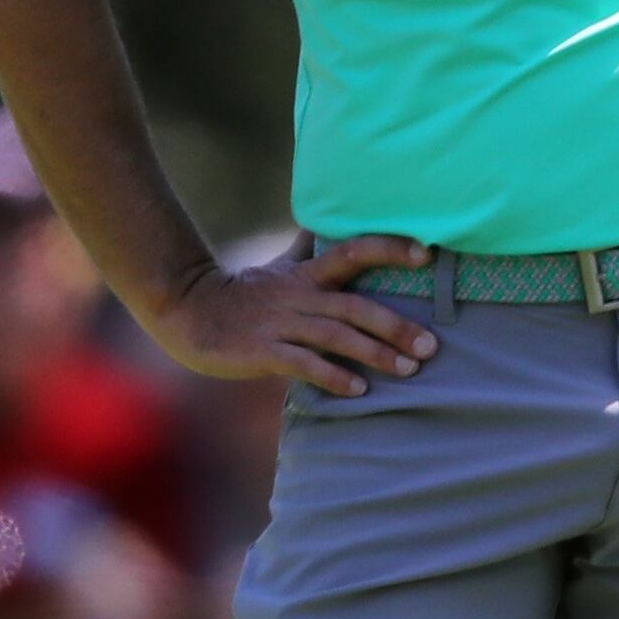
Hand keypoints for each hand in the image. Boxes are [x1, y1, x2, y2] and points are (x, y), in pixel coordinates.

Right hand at [148, 237, 438, 399]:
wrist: (187, 312)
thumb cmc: (241, 294)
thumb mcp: (279, 268)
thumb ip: (309, 252)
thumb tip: (330, 226)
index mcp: (305, 274)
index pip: (352, 252)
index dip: (388, 249)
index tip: (426, 253)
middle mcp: (298, 295)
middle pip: (354, 306)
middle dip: (396, 325)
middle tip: (431, 346)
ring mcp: (280, 323)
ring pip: (335, 336)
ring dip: (375, 352)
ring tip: (409, 369)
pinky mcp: (263, 351)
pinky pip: (303, 364)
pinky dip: (332, 376)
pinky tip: (359, 391)